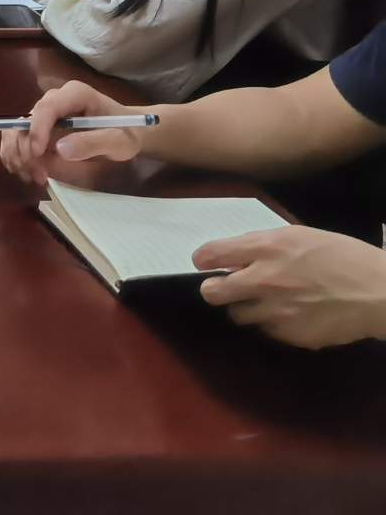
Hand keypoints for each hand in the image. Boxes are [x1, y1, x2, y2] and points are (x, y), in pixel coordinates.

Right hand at [0, 80, 141, 182]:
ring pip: (16, 130)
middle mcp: (54, 99)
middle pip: (26, 120)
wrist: (129, 133)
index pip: (46, 108)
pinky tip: (26, 171)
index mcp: (74, 94)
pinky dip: (16, 155)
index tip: (37, 155)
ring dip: (17, 155)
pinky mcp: (40, 126)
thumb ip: (93, 143)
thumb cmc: (126, 134)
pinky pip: (18, 138)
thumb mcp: (118, 141)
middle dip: (26, 150)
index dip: (37, 130)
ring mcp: (45, 113)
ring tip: (32, 177)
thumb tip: (59, 149)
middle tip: (38, 176)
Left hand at [196, 227, 385, 347]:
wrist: (380, 293)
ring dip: (246, 308)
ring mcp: (277, 310)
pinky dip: (273, 323)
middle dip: (214, 289)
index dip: (203, 259)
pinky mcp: (292, 334)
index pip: (214, 253)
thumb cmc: (344, 256)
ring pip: (239, 315)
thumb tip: (237, 255)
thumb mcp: (300, 236)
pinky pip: (268, 330)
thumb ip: (265, 245)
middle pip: (214, 292)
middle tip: (223, 288)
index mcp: (267, 248)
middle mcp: (265, 279)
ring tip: (266, 302)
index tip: (202, 263)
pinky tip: (291, 314)